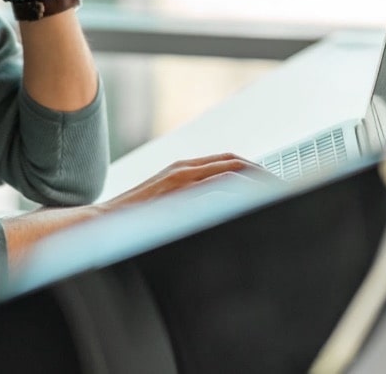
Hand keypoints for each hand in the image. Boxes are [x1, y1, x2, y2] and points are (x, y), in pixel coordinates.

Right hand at [103, 153, 280, 210]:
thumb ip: (189, 203)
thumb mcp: (166, 206)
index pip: (227, 162)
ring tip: (276, 194)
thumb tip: (215, 211)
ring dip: (256, 181)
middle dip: (261, 173)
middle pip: (234, 162)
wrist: (101, 224)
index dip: (252, 170)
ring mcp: (180, 178)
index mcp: (183, 170)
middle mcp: (184, 168)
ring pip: (230, 170)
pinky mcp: (177, 191)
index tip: (272, 184)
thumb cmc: (132, 222)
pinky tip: (252, 202)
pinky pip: (216, 186)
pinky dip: (238, 191)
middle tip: (284, 188)